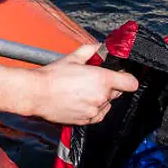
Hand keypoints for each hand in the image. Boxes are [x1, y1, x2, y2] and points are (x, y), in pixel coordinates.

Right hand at [18, 44, 135, 124]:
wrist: (37, 94)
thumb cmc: (52, 76)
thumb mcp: (73, 57)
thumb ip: (91, 51)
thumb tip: (99, 47)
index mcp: (102, 79)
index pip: (130, 83)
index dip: (127, 78)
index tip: (121, 76)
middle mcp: (102, 96)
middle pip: (117, 92)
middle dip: (109, 86)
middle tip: (93, 80)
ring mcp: (95, 110)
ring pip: (107, 103)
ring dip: (100, 98)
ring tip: (82, 91)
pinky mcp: (87, 120)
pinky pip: (98, 114)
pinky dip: (93, 109)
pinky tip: (81, 101)